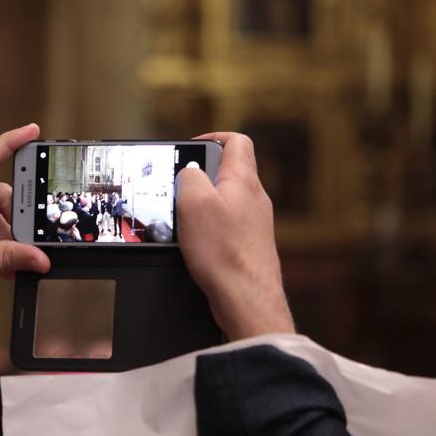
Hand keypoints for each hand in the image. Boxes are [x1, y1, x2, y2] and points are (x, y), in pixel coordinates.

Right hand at [176, 132, 293, 339]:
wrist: (247, 298)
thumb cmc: (223, 252)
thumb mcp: (193, 204)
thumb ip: (190, 176)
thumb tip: (189, 172)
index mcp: (244, 180)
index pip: (237, 142)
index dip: (213, 138)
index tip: (192, 147)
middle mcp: (255, 199)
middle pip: (230, 171)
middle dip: (201, 175)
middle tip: (179, 186)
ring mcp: (256, 223)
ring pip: (227, 200)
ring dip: (203, 204)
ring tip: (183, 217)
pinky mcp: (250, 245)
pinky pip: (228, 226)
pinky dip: (210, 227)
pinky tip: (195, 243)